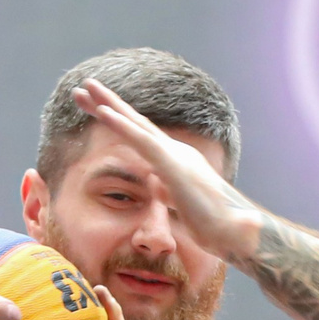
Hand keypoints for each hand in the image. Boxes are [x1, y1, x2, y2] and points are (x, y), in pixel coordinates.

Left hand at [72, 78, 263, 262]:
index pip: (140, 138)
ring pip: (135, 124)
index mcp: (175, 162)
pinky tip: (102, 112)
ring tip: (86, 87)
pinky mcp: (172, 165)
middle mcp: (175, 152)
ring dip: (109, 104)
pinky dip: (120, 124)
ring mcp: (174, 155)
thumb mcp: (181, 207)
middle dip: (108, 103)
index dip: (117, 122)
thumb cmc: (212, 226)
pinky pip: (141, 140)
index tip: (93, 110)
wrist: (235, 233)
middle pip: (136, 122)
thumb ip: (167, 193)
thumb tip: (156, 187)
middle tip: (83, 87)